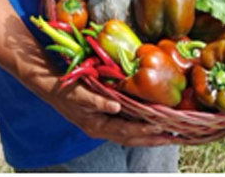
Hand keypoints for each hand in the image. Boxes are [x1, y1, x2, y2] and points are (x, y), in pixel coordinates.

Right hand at [48, 80, 180, 145]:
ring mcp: (102, 125)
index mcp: (95, 126)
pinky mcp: (104, 117)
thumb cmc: (64, 88)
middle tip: (175, 137)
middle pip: (131, 138)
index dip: (144, 130)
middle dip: (153, 139)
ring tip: (169, 134)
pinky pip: (125, 126)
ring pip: (130, 135)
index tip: (162, 127)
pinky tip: (151, 124)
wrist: (49, 85)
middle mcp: (100, 129)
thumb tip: (115, 106)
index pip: (125, 131)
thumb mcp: (78, 93)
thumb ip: (96, 101)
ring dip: (149, 135)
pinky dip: (140, 126)